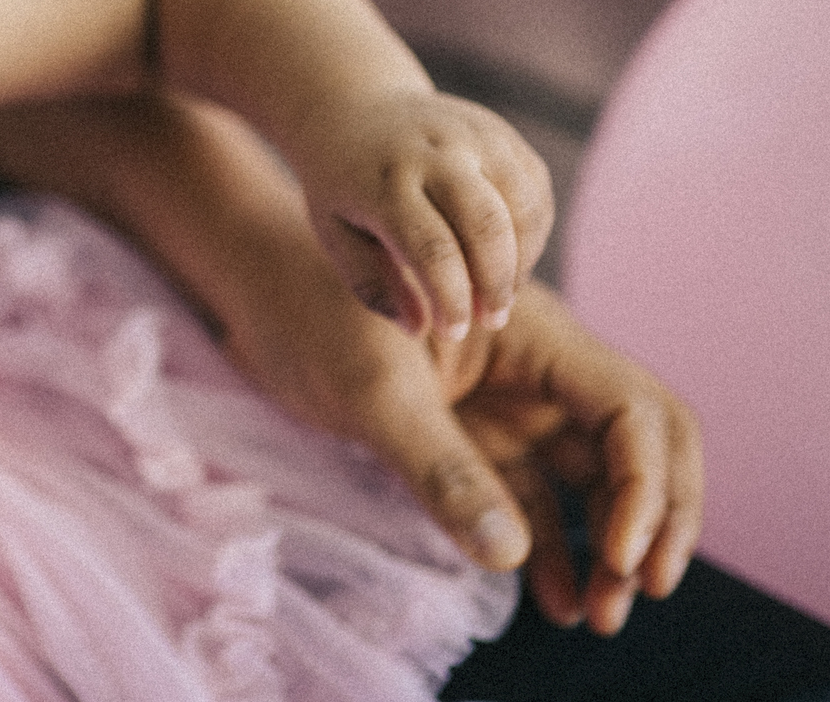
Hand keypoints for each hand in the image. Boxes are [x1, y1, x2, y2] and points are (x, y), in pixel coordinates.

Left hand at [233, 270, 698, 633]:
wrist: (258, 292)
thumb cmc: (309, 311)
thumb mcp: (371, 388)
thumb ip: (437, 466)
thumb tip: (508, 555)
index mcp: (534, 334)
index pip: (633, 409)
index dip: (646, 485)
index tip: (620, 554)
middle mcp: (539, 371)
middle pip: (636, 448)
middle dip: (651, 520)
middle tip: (632, 594)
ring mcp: (510, 407)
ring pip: (590, 482)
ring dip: (606, 546)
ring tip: (597, 616)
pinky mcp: (474, 439)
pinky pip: (533, 498)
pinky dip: (550, 546)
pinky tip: (555, 600)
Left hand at [297, 89, 553, 342]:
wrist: (352, 109)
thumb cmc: (342, 188)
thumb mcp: (335, 235)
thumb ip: (373, 285)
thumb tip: (421, 329)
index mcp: (385, 182)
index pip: (433, 250)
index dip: (451, 299)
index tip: (455, 332)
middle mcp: (434, 152)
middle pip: (488, 226)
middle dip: (497, 284)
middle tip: (491, 320)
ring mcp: (473, 136)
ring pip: (523, 207)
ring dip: (520, 261)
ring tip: (497, 293)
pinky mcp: (500, 133)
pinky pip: (535, 189)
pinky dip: (531, 233)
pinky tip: (507, 258)